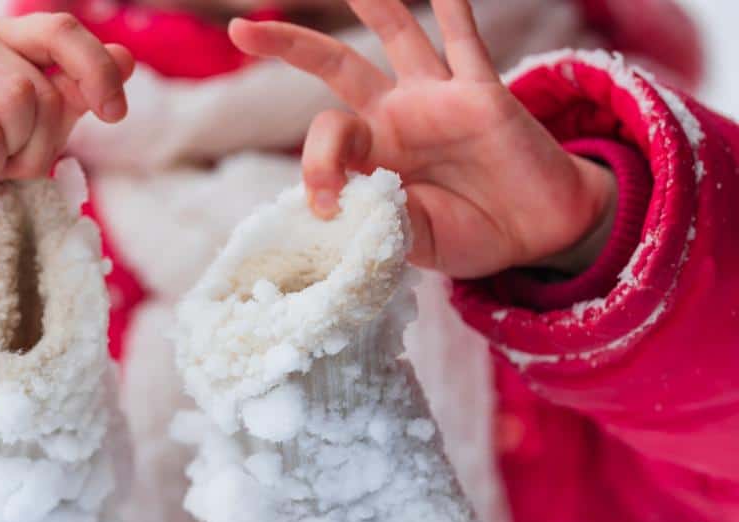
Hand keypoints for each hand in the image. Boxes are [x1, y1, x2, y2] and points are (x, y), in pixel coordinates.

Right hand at [0, 14, 134, 278]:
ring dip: (12, 155)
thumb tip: (125, 58)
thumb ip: (77, 91)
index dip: (96, 70)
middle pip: (42, 88)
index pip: (60, 31)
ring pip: (17, 102)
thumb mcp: (42, 126)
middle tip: (6, 160)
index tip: (115, 114)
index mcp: (1, 36)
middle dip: (38, 143)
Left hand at [230, 0, 616, 277]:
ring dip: (372, 2)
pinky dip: (454, 8)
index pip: (327, 137)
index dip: (316, 165)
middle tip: (242, 28)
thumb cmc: (467, 234)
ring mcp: (438, 98)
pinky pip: (465, 41)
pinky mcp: (483, 94)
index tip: (324, 205)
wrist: (535, 235)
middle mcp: (396, 116)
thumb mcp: (411, 240)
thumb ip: (380, 221)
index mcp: (370, 154)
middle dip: (290, 44)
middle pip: (337, 65)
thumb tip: (344, 209)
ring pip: (398, 34)